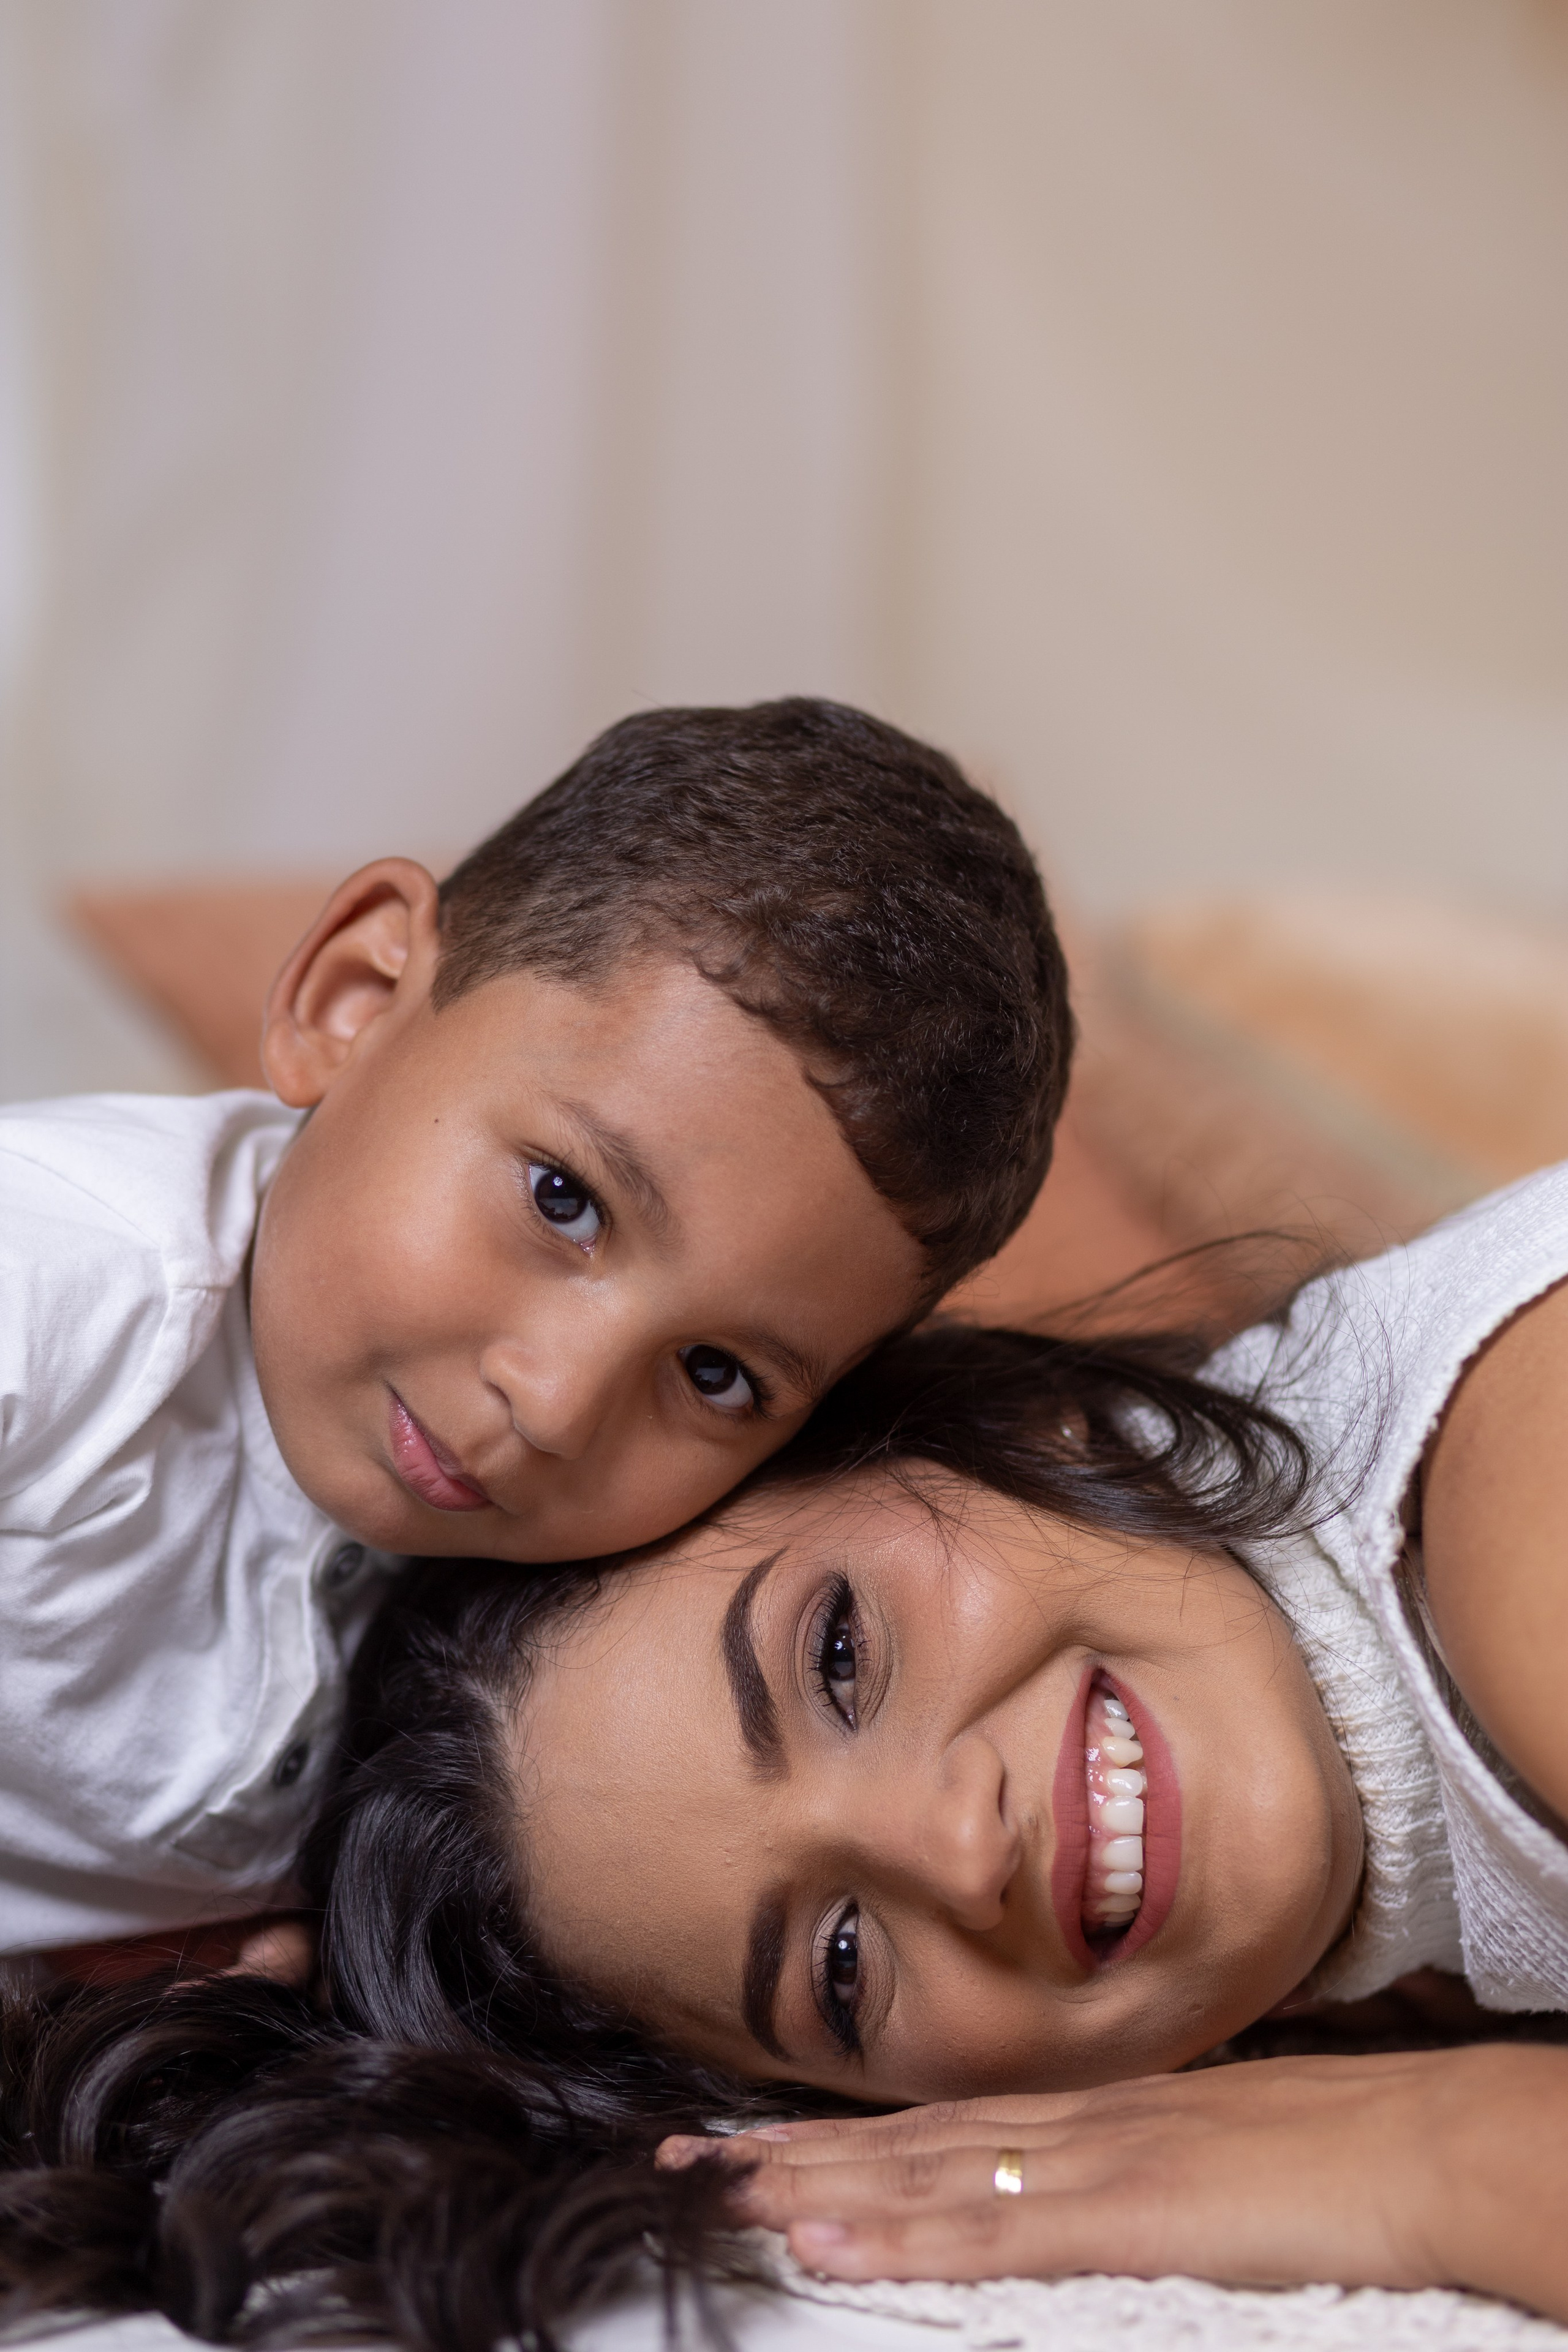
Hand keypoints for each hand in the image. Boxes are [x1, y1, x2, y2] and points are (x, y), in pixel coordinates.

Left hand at [661, 2048, 1567, 2317]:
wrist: (1415, 2145)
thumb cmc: (1330, 2155)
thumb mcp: (1202, 2154)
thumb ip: (1126, 2165)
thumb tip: (1062, 2184)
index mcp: (1089, 2114)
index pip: (938, 2126)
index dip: (840, 2136)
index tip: (751, 2142)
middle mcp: (1070, 2126)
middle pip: (906, 2142)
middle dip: (791, 2154)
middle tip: (686, 2159)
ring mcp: (1091, 2163)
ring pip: (926, 2177)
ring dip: (818, 2188)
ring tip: (724, 2193)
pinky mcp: (1123, 2212)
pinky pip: (992, 2230)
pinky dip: (903, 2234)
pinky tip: (836, 2239)